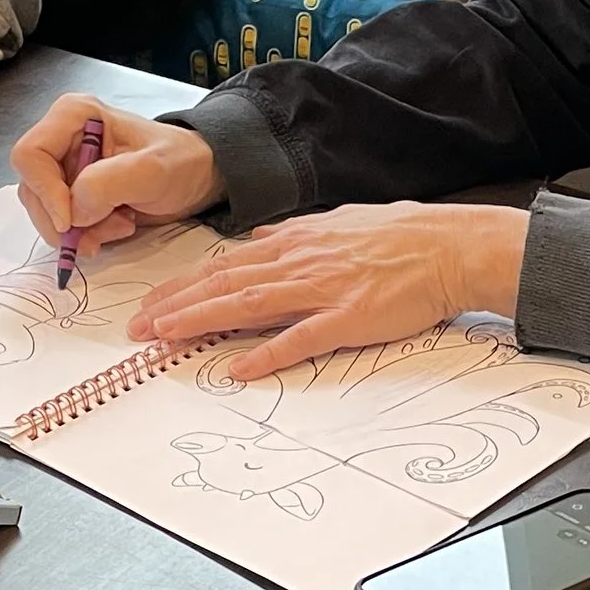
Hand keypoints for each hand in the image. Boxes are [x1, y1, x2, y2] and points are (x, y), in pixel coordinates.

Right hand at [9, 93, 218, 262]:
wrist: (197, 177)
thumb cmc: (180, 162)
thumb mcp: (151, 169)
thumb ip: (106, 184)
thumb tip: (72, 212)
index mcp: (72, 116)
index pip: (30, 156)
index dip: (45, 192)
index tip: (72, 222)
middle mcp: (60, 139)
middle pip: (32, 189)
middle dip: (68, 219)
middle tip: (109, 228)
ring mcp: (64, 168)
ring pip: (45, 212)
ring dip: (82, 230)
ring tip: (121, 224)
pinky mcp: (72, 194)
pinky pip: (61, 224)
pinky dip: (86, 235)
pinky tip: (117, 226)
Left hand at [125, 203, 531, 377]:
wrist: (452, 245)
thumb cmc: (404, 234)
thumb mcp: (341, 221)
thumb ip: (299, 233)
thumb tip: (264, 237)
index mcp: (297, 240)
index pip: (225, 264)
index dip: (183, 285)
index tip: (151, 303)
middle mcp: (300, 261)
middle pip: (223, 283)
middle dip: (174, 305)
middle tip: (137, 328)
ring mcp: (323, 289)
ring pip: (247, 305)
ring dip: (200, 322)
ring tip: (164, 339)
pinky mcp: (349, 318)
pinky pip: (300, 339)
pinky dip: (266, 354)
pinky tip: (236, 369)